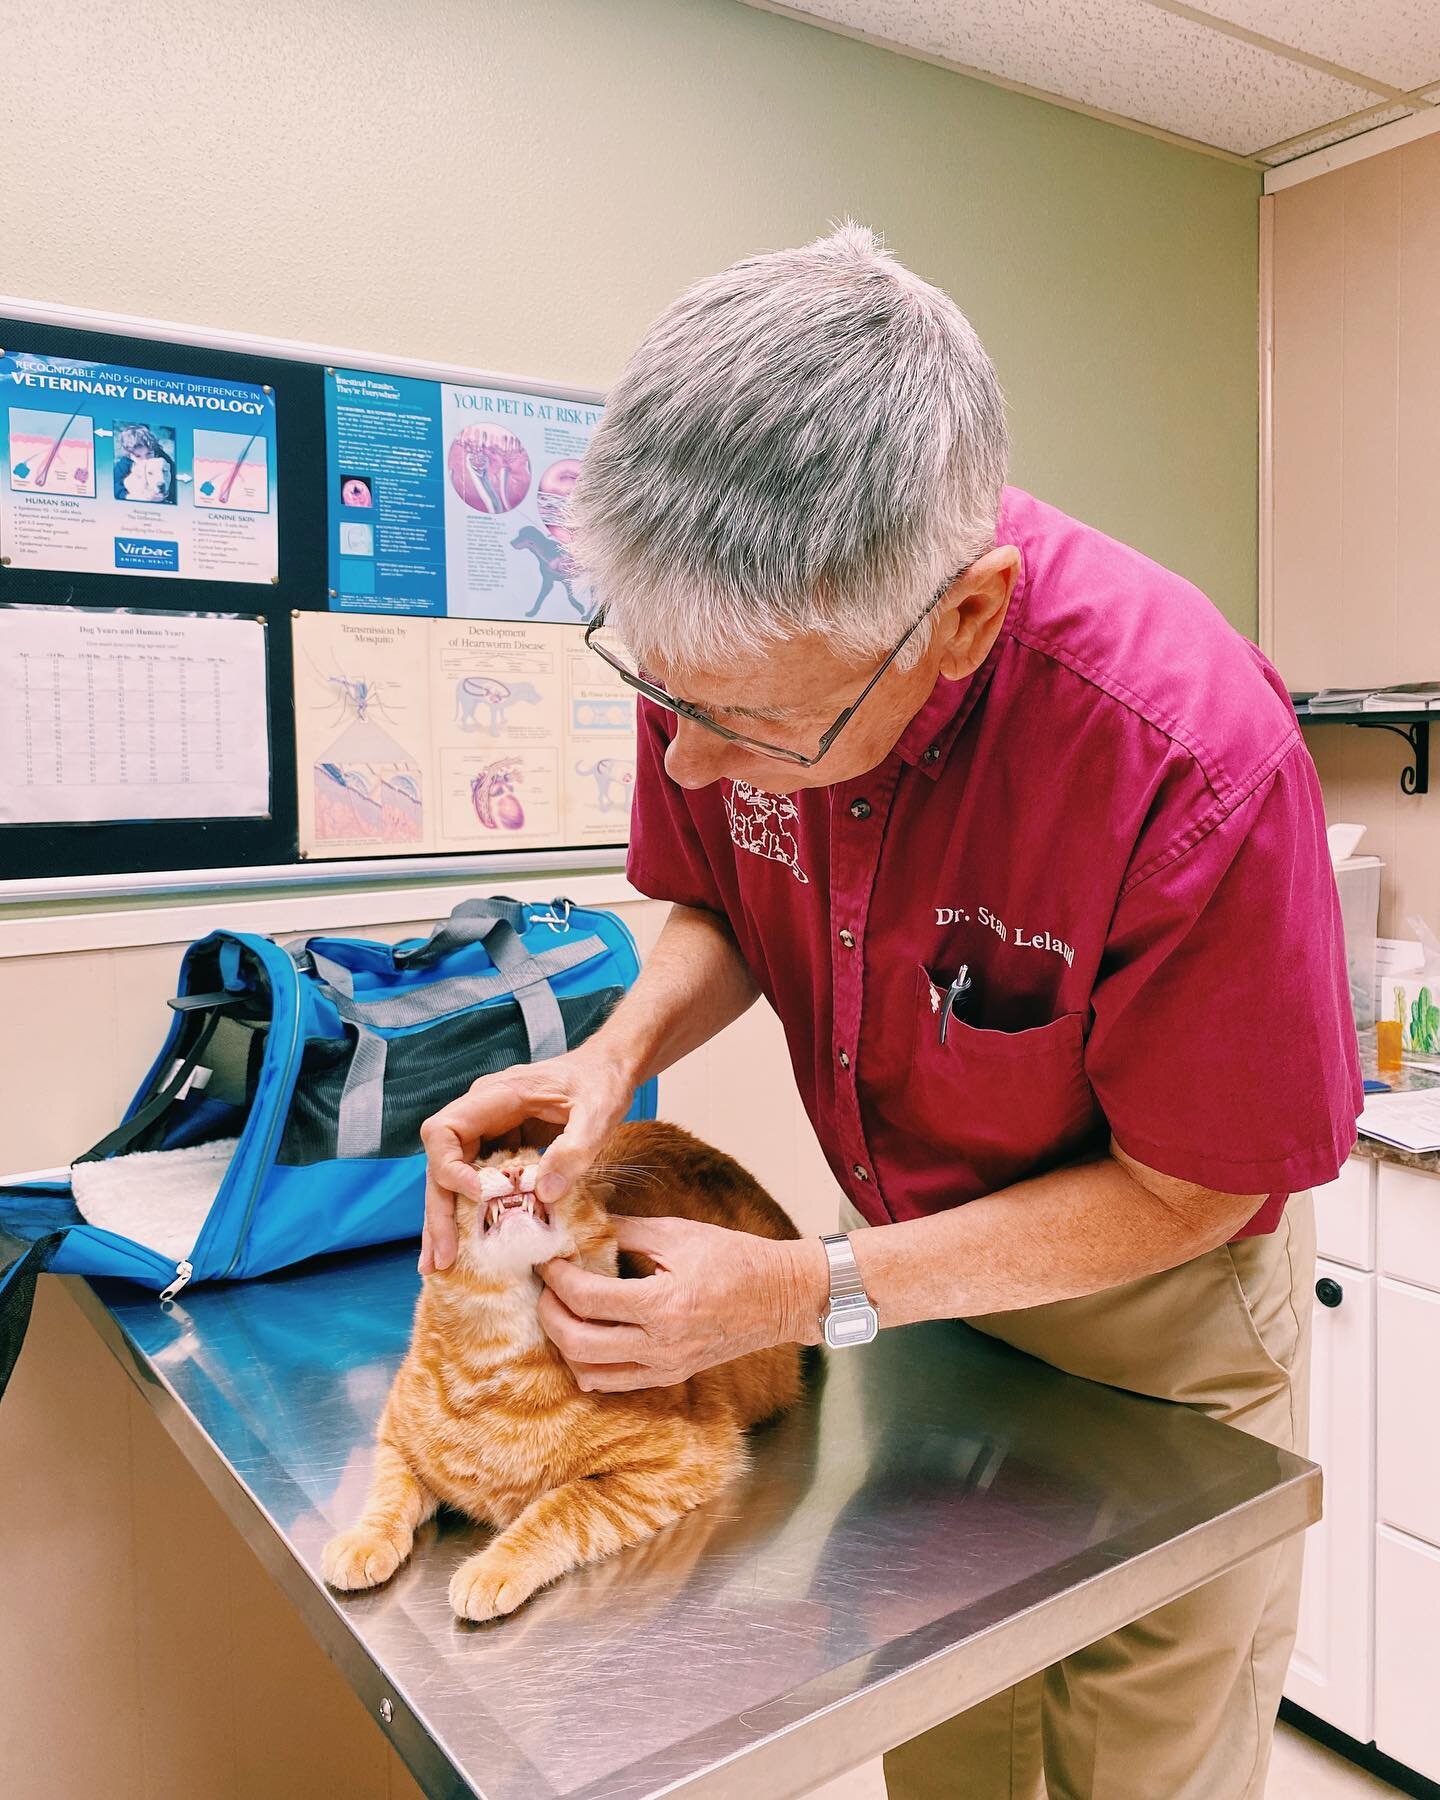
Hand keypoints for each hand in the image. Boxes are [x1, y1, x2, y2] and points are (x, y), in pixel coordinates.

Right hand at [417, 1047, 631, 1273]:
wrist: (609, 1068)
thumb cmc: (602, 1083)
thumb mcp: (598, 1113)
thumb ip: (575, 1149)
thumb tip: (543, 1194)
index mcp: (497, 1096)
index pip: (444, 1130)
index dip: (448, 1166)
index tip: (478, 1195)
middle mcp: (482, 1113)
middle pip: (441, 1163)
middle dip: (438, 1211)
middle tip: (439, 1259)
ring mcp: (489, 1130)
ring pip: (452, 1177)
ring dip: (445, 1220)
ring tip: (439, 1264)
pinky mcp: (501, 1147)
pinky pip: (476, 1182)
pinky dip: (469, 1214)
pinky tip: (465, 1248)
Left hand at [537, 1215, 828, 1390]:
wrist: (780, 1297)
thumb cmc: (733, 1257)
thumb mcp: (677, 1233)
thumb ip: (623, 1231)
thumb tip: (577, 1224)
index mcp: (664, 1304)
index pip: (588, 1298)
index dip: (556, 1277)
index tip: (545, 1259)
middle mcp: (662, 1345)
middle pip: (578, 1343)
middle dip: (550, 1312)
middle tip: (545, 1286)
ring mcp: (666, 1367)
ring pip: (588, 1371)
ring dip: (563, 1341)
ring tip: (561, 1309)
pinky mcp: (670, 1377)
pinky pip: (613, 1382)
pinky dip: (587, 1364)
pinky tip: (584, 1337)